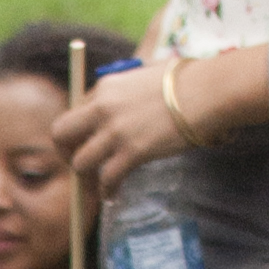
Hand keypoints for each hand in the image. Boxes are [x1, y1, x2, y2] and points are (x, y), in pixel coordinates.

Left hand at [52, 51, 240, 197]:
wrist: (208, 91)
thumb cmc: (188, 80)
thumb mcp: (149, 75)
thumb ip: (131, 89)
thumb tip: (132, 101)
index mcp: (106, 86)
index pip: (76, 111)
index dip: (79, 130)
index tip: (88, 141)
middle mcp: (103, 108)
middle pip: (61, 134)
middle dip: (65, 152)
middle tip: (80, 164)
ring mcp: (116, 132)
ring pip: (80, 162)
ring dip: (86, 177)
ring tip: (98, 184)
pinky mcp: (132, 153)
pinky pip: (107, 179)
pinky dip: (108, 190)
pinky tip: (114, 194)